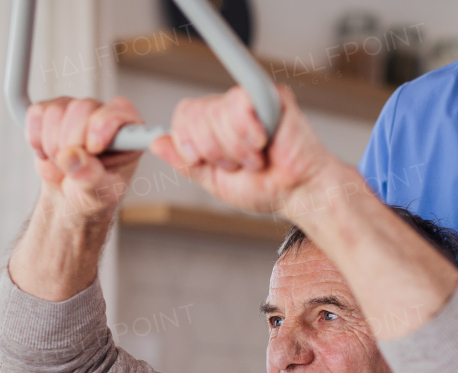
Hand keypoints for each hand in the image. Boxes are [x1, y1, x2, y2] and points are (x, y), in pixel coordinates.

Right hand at [25, 96, 144, 221]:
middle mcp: (103, 115)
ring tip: (62, 163)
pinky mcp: (51, 110)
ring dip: (52, 145)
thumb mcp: (101, 195)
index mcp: (127, 133)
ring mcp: (76, 109)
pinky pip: (37, 113)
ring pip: (56, 111)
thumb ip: (91, 177)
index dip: (102, 125)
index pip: (119, 111)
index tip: (93, 148)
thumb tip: (71, 156)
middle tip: (72, 166)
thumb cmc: (94, 193)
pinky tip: (46, 152)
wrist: (69, 195)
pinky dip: (35, 137)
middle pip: (82, 108)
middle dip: (71, 142)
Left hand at [151, 85, 342, 216]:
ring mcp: (250, 101)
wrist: (300, 193)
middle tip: (238, 164)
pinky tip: (263, 141)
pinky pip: (241, 100)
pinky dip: (247, 129)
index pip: (185, 114)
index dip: (185, 138)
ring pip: (217, 110)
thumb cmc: (267, 188)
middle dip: (213, 149)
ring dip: (235, 146)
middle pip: (196, 113)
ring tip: (255, 158)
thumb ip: (186, 163)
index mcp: (215, 128)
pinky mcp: (271, 95)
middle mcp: (230, 111)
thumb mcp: (215, 182)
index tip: (200, 159)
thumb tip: (156, 143)